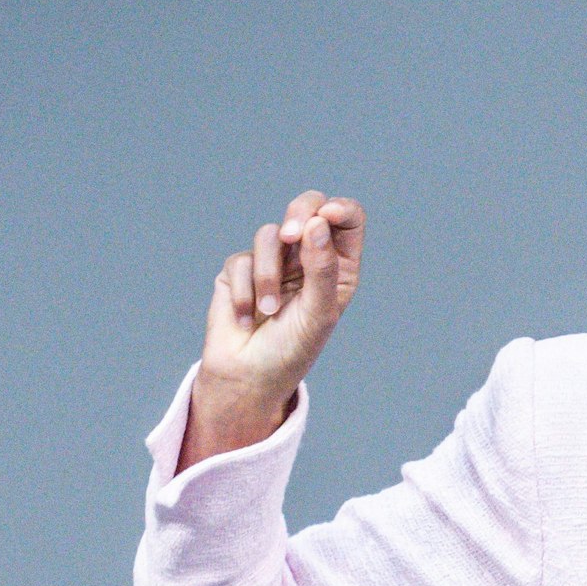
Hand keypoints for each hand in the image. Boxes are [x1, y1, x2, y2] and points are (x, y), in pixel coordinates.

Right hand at [178, 191, 365, 471]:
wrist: (249, 377)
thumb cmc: (293, 349)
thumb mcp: (319, 313)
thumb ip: (322, 267)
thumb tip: (317, 222)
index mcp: (338, 266)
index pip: (348, 221)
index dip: (340, 209)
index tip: (326, 216)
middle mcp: (308, 257)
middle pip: (308, 208)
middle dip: (299, 214)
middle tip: (291, 234)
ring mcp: (273, 261)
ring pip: (270, 235)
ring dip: (268, 275)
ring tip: (270, 311)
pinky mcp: (239, 271)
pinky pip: (240, 261)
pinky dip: (244, 291)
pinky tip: (248, 319)